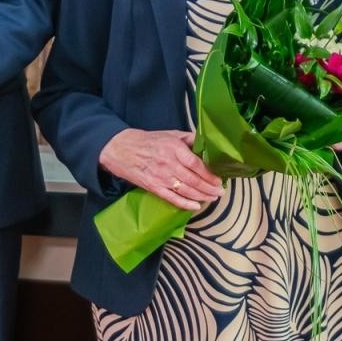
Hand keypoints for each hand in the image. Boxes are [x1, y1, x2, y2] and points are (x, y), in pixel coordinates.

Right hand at [100, 128, 222, 211]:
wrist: (121, 150)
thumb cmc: (149, 141)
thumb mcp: (170, 134)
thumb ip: (189, 139)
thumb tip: (206, 144)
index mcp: (174, 148)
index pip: (196, 164)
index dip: (209, 174)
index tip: (219, 179)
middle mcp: (169, 164)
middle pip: (193, 180)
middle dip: (209, 188)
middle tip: (220, 192)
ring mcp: (161, 177)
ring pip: (185, 190)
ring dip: (201, 196)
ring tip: (212, 198)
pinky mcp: (153, 187)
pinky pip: (172, 198)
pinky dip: (185, 204)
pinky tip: (196, 206)